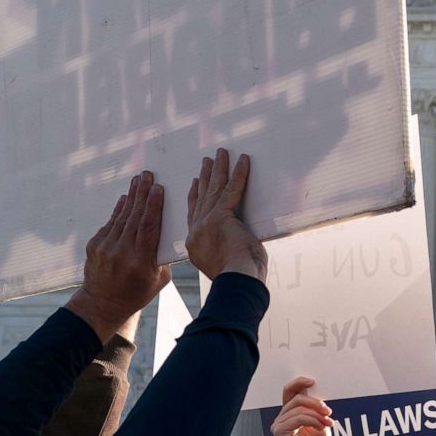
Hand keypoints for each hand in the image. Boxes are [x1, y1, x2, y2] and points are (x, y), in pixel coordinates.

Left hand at [65, 172, 171, 341]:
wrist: (102, 304)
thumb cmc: (136, 293)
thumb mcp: (159, 280)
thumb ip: (162, 256)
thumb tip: (165, 233)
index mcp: (140, 260)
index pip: (148, 226)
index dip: (153, 205)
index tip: (158, 188)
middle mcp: (121, 251)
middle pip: (134, 216)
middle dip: (142, 193)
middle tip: (147, 175)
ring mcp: (106, 247)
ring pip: (122, 217)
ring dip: (131, 197)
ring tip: (138, 180)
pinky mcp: (95, 245)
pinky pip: (111, 223)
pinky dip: (119, 210)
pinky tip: (126, 198)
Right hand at [185, 149, 266, 281]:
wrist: (237, 282)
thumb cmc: (238, 278)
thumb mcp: (225, 262)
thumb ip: (225, 248)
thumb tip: (236, 243)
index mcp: (195, 244)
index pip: (193, 214)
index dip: (194, 197)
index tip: (193, 184)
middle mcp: (196, 231)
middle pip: (201, 197)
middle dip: (204, 177)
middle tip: (206, 161)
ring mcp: (206, 223)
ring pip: (213, 189)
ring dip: (219, 169)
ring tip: (220, 154)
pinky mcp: (222, 217)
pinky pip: (232, 190)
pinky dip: (239, 174)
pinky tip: (242, 160)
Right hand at [270, 377, 334, 435]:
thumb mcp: (319, 419)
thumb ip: (314, 405)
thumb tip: (313, 388)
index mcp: (289, 413)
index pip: (289, 391)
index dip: (298, 382)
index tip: (312, 381)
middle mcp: (281, 418)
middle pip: (297, 399)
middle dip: (316, 403)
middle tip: (329, 412)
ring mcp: (278, 426)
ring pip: (299, 408)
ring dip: (317, 414)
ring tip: (328, 422)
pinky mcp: (280, 433)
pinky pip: (298, 418)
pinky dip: (313, 420)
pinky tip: (321, 427)